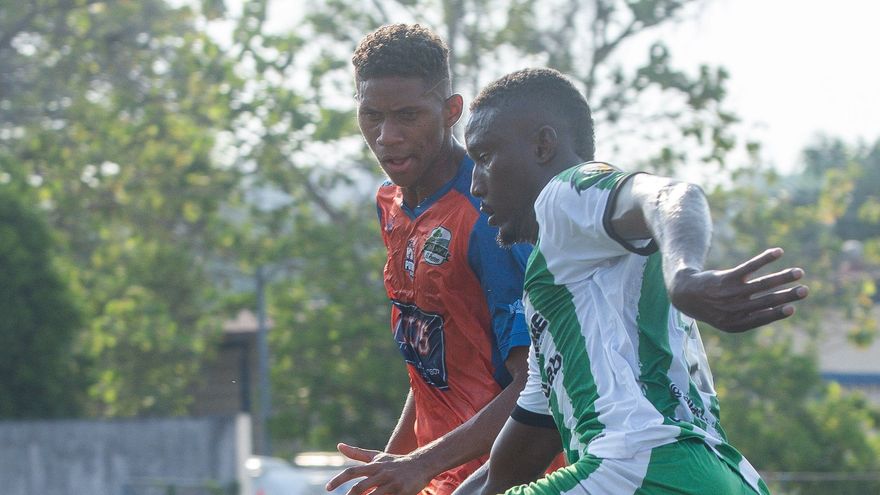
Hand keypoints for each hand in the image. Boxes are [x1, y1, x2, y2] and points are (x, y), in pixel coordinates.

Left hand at [325, 443, 433, 494]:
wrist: (421, 464)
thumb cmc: (395, 462)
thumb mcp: (377, 457)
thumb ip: (357, 453)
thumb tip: (339, 445)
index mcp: (374, 465)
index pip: (352, 471)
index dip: (339, 480)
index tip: (328, 488)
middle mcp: (381, 473)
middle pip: (360, 487)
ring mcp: (392, 483)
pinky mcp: (402, 491)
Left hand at [668, 247, 808, 332]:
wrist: (686, 295)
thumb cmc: (715, 308)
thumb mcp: (729, 319)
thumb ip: (751, 316)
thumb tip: (782, 307)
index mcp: (734, 323)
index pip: (760, 318)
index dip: (776, 314)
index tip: (793, 308)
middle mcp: (732, 309)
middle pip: (765, 300)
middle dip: (787, 295)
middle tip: (805, 290)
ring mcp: (729, 293)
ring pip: (761, 284)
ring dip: (782, 277)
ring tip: (799, 273)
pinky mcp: (726, 277)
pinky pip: (749, 267)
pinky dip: (765, 259)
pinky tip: (778, 252)